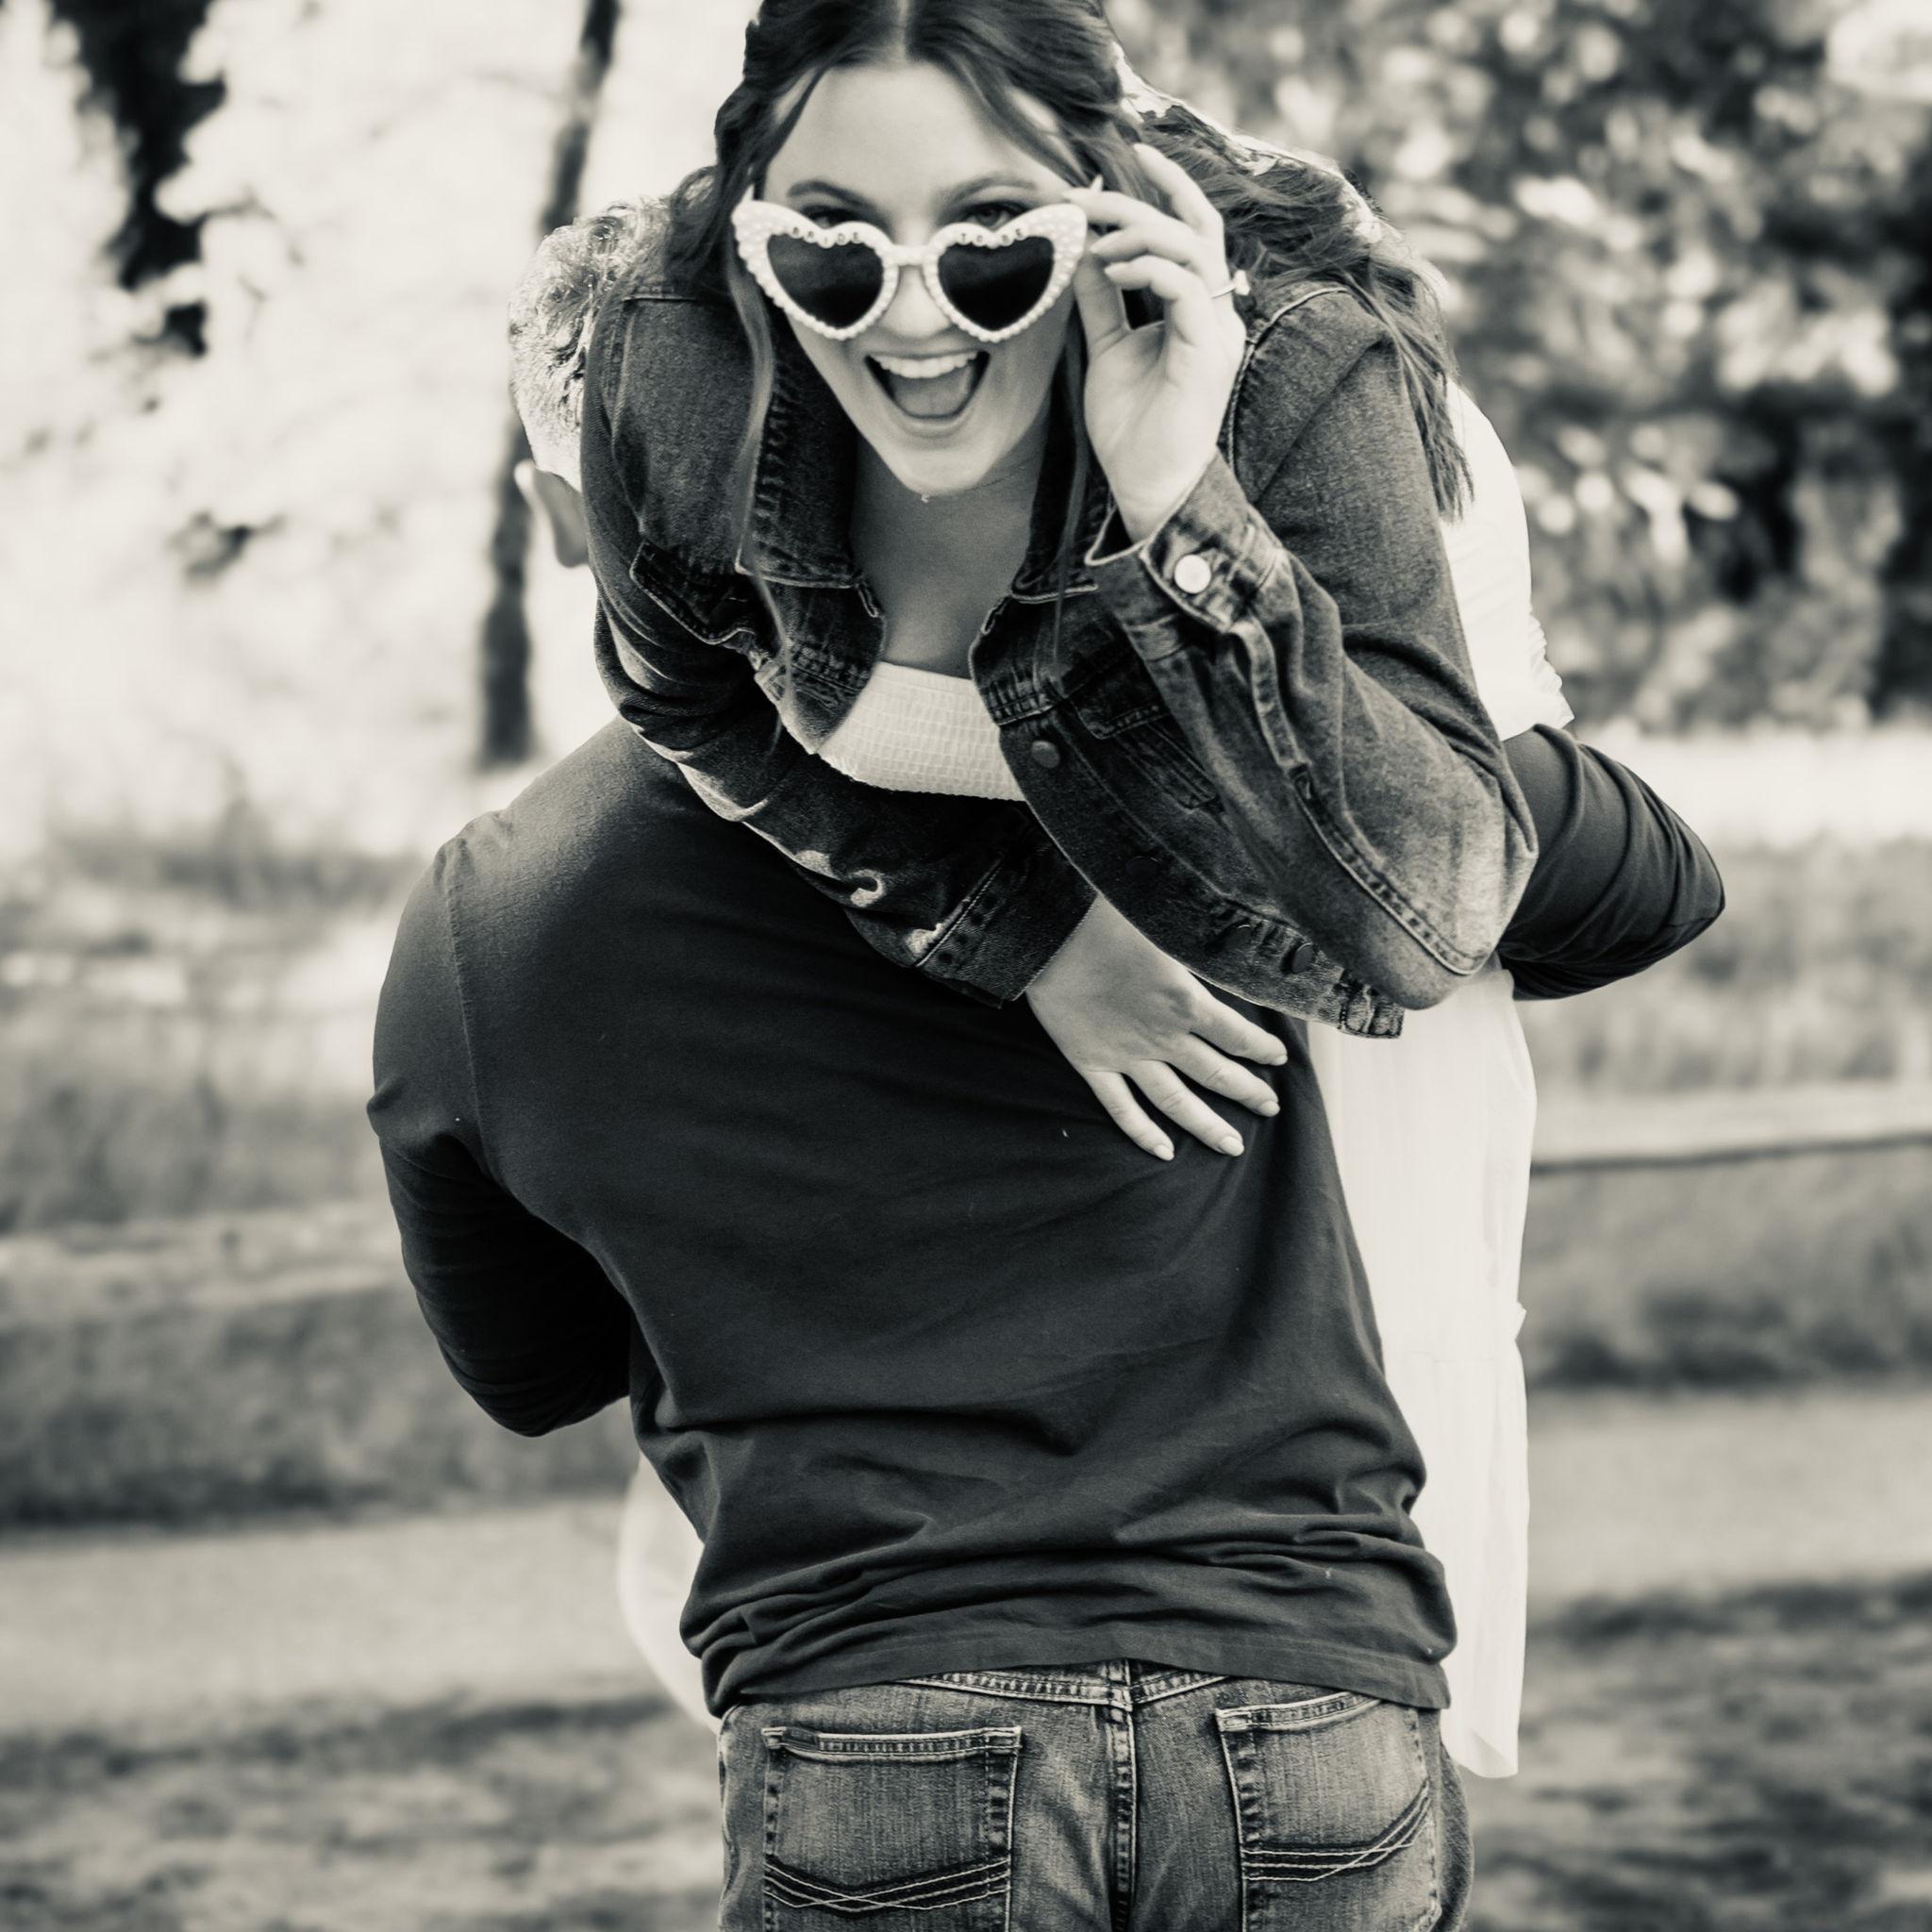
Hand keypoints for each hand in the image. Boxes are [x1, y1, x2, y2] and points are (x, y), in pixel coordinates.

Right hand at [1025, 892, 1285, 1159]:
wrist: (1051, 934)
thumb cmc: (1108, 917)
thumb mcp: (1167, 926)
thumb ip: (1196, 953)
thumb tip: (1222, 953)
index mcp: (1185, 1001)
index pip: (1238, 1034)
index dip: (1262, 1049)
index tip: (1279, 1058)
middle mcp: (1163, 1036)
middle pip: (1215, 1074)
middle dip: (1248, 1092)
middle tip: (1270, 1108)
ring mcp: (1127, 1056)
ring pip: (1176, 1101)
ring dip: (1207, 1126)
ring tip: (1232, 1146)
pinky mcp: (1092, 1063)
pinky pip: (1121, 1108)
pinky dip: (1143, 1132)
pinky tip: (1164, 1152)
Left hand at [1062, 142, 1247, 540]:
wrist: (1146, 488)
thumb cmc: (1132, 430)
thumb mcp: (1108, 350)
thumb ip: (1101, 300)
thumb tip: (1082, 249)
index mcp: (1198, 309)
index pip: (1191, 231)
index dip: (1164, 190)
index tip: (1123, 159)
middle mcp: (1217, 312)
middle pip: (1193, 227)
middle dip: (1138, 201)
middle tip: (1083, 195)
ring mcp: (1219, 331)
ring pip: (1193, 248)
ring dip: (1138, 232)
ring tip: (1092, 242)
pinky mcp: (1208, 352)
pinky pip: (1188, 287)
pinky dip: (1149, 269)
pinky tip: (1113, 273)